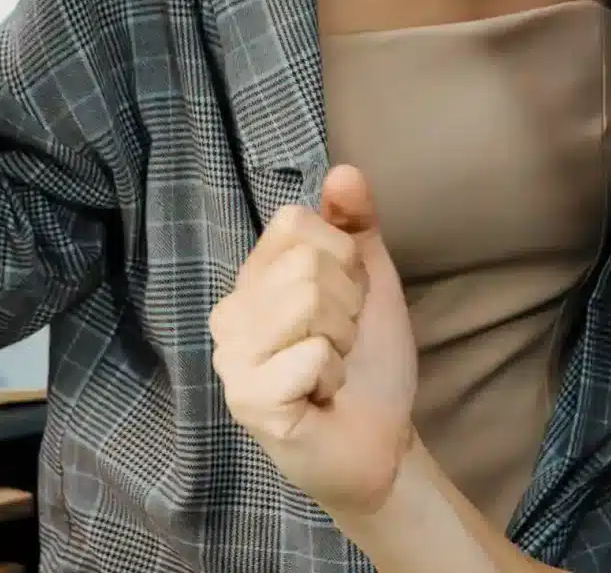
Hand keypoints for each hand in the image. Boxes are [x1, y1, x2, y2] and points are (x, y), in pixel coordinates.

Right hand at [212, 166, 418, 514]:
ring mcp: (230, 358)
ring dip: (341, 342)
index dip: (342, 261)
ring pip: (308, 303)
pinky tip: (319, 398)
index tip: (345, 304)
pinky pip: (312, 354)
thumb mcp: (369, 280)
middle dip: (347, 308)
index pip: (295, 222)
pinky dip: (334, 376)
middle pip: (306, 265)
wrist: (381, 440)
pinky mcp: (247, 399)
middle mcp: (228, 313)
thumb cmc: (368, 362)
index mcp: (252, 278)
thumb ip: (355, 223)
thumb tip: (344, 170)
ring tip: (328, 369)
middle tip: (339, 344)